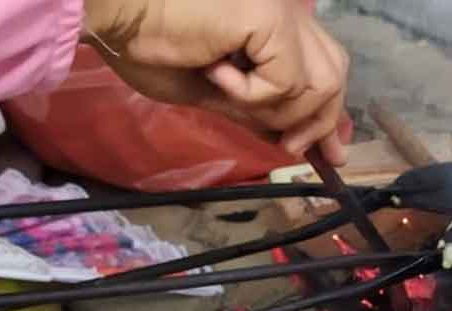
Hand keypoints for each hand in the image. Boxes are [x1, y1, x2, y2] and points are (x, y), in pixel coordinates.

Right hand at [83, 0, 349, 164]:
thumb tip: (288, 138)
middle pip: (335, 75)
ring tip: (232, 96)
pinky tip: (214, 72)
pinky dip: (253, 94)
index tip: (331, 155)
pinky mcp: (271, 18)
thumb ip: (257, 109)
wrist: (116, 15)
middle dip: (318, 122)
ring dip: (278, 110)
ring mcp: (283, 11)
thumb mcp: (214, 91)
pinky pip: (287, 81)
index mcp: (276, 22)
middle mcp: (288, 10)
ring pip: (320, 84)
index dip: (330, 114)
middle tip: (287, 147)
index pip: (326, 68)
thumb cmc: (149, 45)